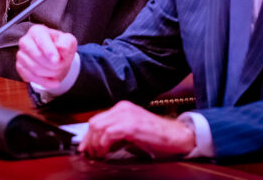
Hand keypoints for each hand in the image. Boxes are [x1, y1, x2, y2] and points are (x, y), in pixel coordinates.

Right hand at [16, 24, 76, 87]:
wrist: (54, 57)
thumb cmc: (60, 46)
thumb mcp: (68, 42)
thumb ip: (67, 43)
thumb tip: (61, 48)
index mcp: (37, 31)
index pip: (41, 40)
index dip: (49, 51)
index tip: (56, 61)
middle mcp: (25, 41)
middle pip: (38, 56)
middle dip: (53, 64)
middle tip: (62, 65)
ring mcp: (21, 54)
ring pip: (34, 68)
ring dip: (50, 73)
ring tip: (57, 71)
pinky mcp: (19, 67)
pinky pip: (30, 77)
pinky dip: (44, 82)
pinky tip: (53, 81)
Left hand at [79, 101, 195, 158]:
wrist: (177, 136)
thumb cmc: (157, 136)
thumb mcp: (133, 131)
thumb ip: (116, 133)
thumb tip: (99, 144)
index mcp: (122, 108)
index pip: (97, 120)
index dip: (88, 136)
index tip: (85, 148)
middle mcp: (122, 108)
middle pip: (94, 123)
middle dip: (89, 140)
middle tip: (91, 154)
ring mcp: (127, 115)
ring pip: (98, 127)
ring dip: (95, 144)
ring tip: (100, 155)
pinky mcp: (132, 125)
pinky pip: (108, 133)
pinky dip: (104, 144)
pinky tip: (107, 152)